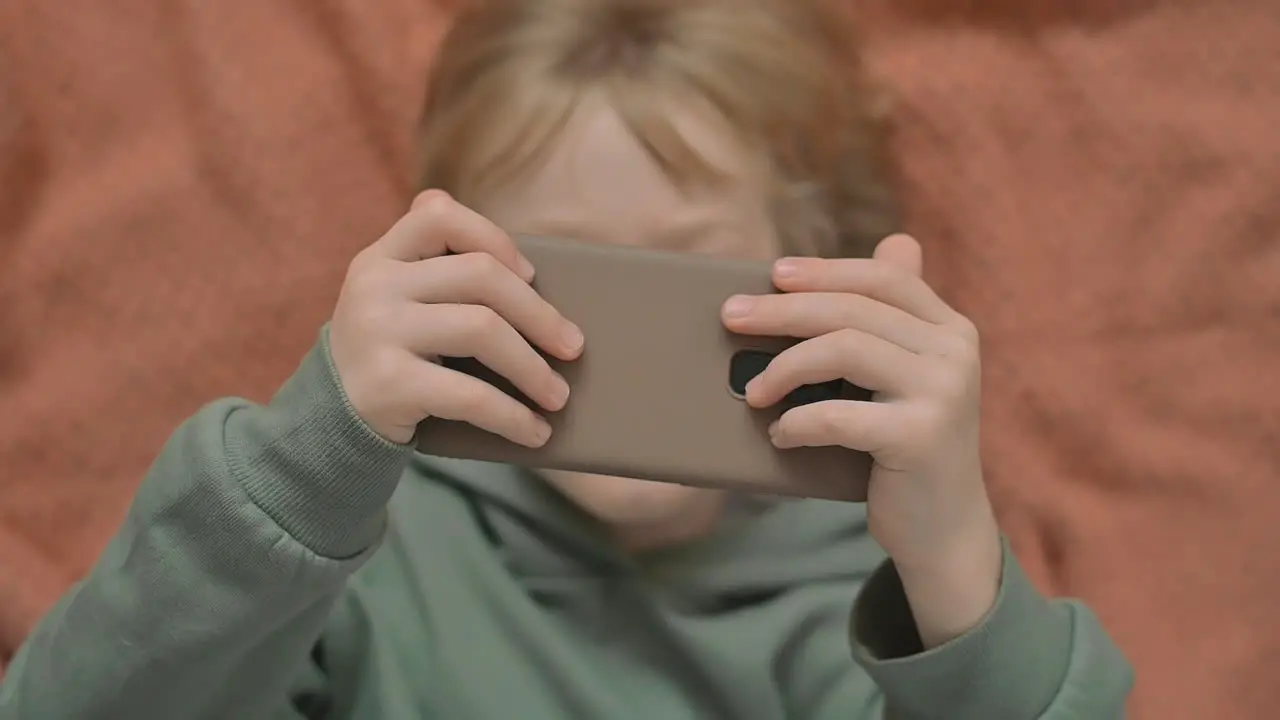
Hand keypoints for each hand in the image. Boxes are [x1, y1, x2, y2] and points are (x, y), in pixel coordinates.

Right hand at [329, 190, 583, 445]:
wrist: (329, 423)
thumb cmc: (392, 357)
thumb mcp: (400, 304)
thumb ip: (440, 274)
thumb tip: (537, 281)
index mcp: (381, 257)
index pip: (439, 215)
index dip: (494, 238)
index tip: (531, 275)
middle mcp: (374, 285)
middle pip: (480, 275)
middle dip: (539, 313)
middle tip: (574, 347)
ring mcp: (376, 332)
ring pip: (483, 329)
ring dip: (533, 368)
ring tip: (559, 396)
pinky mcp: (386, 384)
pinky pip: (469, 394)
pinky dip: (512, 416)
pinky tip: (534, 432)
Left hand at [721, 234, 1000, 644]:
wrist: (943, 529)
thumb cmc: (905, 447)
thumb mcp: (904, 376)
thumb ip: (896, 317)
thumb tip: (894, 238)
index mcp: (949, 328)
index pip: (883, 278)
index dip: (825, 271)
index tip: (773, 274)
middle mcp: (954, 352)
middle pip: (853, 309)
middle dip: (783, 310)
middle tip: (731, 317)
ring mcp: (944, 393)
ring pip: (844, 349)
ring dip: (784, 367)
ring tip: (752, 391)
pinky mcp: (922, 438)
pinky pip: (839, 415)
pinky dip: (798, 422)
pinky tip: (780, 434)